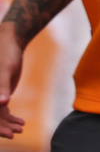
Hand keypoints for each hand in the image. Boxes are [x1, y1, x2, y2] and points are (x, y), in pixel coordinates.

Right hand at [0, 23, 25, 139]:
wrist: (10, 43)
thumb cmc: (6, 54)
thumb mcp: (4, 70)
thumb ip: (2, 86)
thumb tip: (2, 103)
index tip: (7, 133)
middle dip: (1, 127)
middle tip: (16, 132)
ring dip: (7, 124)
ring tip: (21, 128)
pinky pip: (2, 110)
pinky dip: (10, 117)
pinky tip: (22, 123)